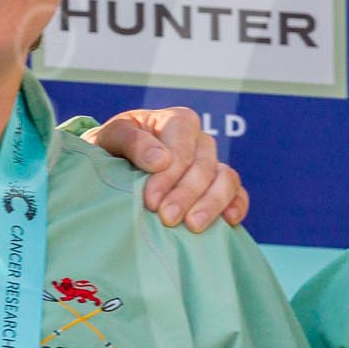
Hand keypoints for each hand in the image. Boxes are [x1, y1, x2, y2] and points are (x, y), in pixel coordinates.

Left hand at [83, 107, 248, 231]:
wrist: (112, 168)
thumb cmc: (111, 150)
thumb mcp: (110, 137)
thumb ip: (131, 141)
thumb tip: (161, 160)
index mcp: (176, 121)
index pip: (182, 146)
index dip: (170, 174)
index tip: (151, 201)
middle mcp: (200, 140)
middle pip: (203, 165)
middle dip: (186, 194)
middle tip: (167, 219)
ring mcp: (214, 163)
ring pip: (226, 179)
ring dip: (212, 203)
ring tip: (193, 226)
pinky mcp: (221, 186)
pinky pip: (238, 194)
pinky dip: (237, 206)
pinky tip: (228, 222)